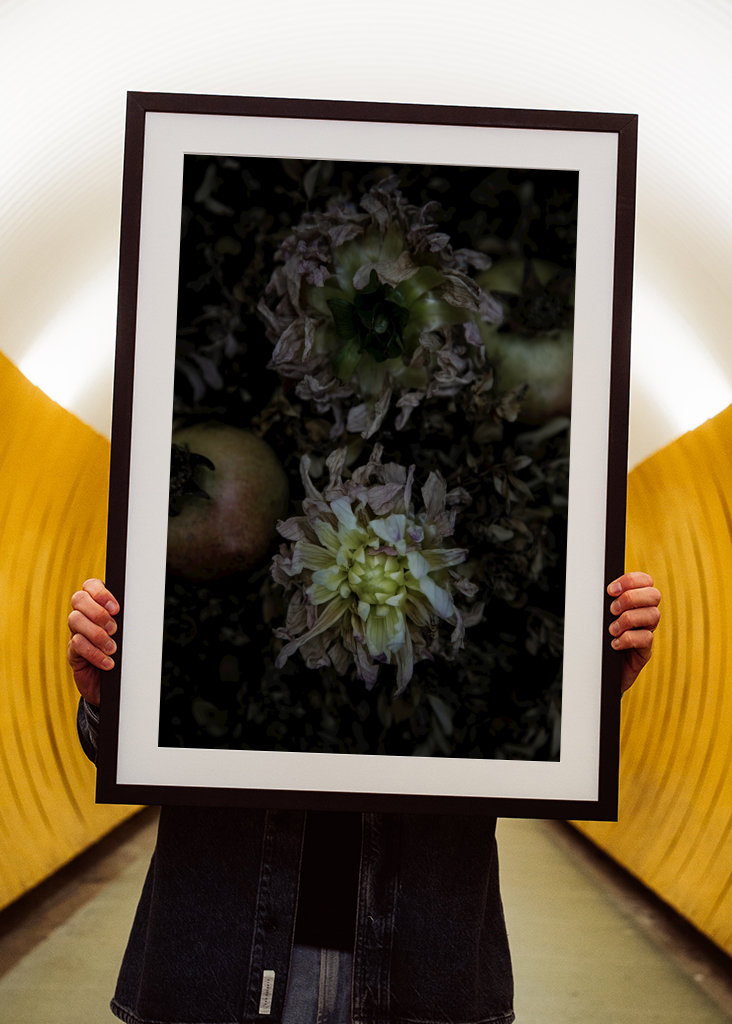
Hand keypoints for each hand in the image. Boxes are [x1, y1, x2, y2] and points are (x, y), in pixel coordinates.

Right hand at [67, 579, 119, 705]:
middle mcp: (84, 616)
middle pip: (79, 599)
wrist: (115, 684)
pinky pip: (77, 644)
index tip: (116, 608)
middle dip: (98, 612)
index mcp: (98, 605)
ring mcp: (76, 633)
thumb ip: (128, 620)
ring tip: (112, 648)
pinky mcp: (73, 652)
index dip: (100, 593)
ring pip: (75, 620)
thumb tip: (140, 611)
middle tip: (114, 629)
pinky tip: (108, 662)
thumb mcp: (129, 634)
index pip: (90, 585)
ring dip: (97, 634)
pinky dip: (94, 653)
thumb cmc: (125, 654)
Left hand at [607, 571, 660, 692]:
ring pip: (653, 615)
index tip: (610, 590)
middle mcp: (645, 615)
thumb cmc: (598, 640)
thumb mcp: (600, 618)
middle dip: (631, 598)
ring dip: (628, 619)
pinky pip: (646, 638)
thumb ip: (604, 602)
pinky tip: (614, 644)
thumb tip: (595, 588)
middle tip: (612, 610)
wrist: (598, 671)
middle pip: (654, 595)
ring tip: (611, 630)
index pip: (645, 581)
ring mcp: (646, 632)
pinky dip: (628, 639)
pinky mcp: (645, 651)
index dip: (631, 581)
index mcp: (635, 602)